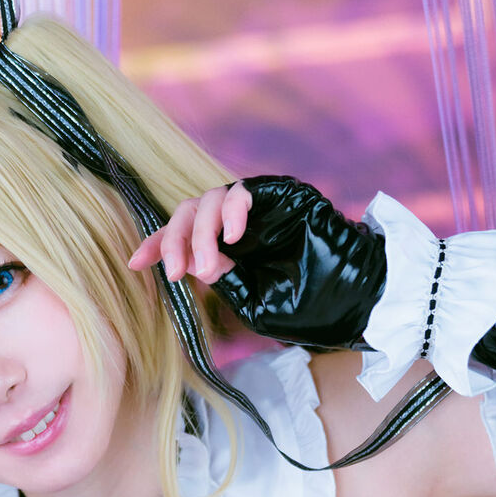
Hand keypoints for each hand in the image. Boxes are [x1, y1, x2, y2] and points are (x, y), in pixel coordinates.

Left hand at [130, 174, 385, 351]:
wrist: (359, 295)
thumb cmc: (311, 306)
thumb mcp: (255, 302)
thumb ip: (225, 279)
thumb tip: (198, 260)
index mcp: (228, 251)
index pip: (182, 237)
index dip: (157, 245)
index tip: (136, 263)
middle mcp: (237, 225)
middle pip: (187, 213)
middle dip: (175, 242)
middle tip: (179, 274)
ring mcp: (256, 208)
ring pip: (208, 200)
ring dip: (200, 233)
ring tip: (207, 265)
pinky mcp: (276, 194)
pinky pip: (241, 190)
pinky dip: (231, 211)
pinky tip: (235, 238)